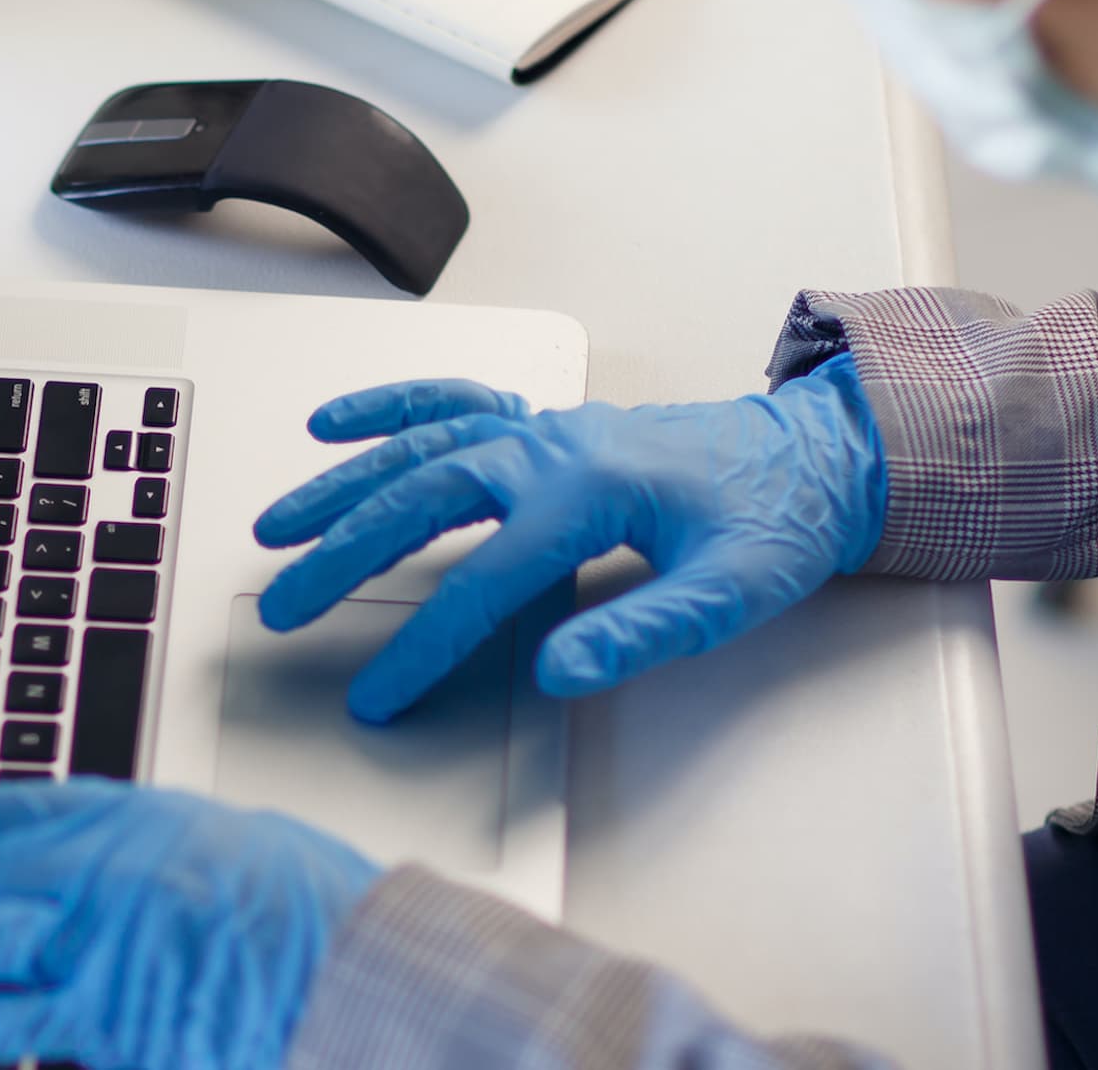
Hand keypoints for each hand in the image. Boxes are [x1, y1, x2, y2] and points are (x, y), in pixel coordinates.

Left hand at [0, 779, 379, 1069]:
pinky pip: (0, 1025)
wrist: (365, 971)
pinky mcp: (108, 1019)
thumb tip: (94, 867)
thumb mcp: (222, 845)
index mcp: (130, 820)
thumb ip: (146, 855)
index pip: (3, 818)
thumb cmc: (312, 913)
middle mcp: (101, 871)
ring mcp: (98, 946)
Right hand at [254, 355, 886, 721]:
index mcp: (589, 492)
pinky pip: (453, 402)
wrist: (818, 454)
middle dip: (345, 554)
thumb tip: (556, 670)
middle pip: (423, 499)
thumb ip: (642, 631)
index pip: (483, 582)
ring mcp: (545, 429)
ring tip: (279, 523)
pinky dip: (392, 407)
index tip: (375, 694)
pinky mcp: (547, 426)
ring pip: (421, 447)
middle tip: (287, 604)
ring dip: (345, 483)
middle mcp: (552, 448)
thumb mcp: (730, 592)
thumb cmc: (779, 521)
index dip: (421, 646)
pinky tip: (336, 422)